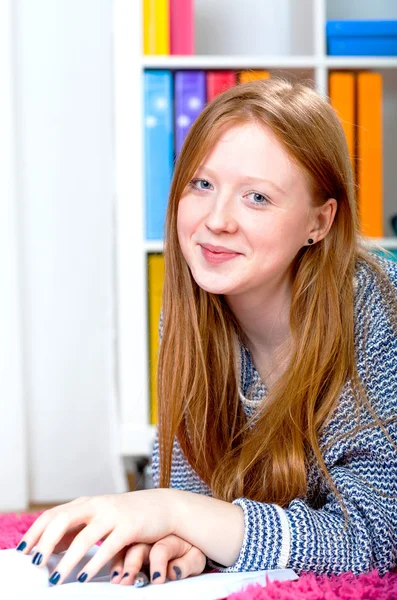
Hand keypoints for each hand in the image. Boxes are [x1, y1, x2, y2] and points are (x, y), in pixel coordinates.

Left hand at [17, 489, 177, 585]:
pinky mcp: (129, 526)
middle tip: (35, 564)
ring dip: (66, 560)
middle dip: (44, 543)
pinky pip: (107, 547)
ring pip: (83, 537)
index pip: (52, 515)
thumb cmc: (129, 515)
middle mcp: (96, 505)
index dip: (35, 533)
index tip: (22, 551)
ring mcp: (112, 514)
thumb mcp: (99, 517)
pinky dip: (94, 563)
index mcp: (86, 503)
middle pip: (62, 520)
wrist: (163, 506)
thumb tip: (48, 546)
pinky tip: (84, 576)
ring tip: (56, 579)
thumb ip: (77, 528)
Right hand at [109, 535, 206, 585]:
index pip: (161, 549)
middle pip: (138, 547)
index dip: (158, 565)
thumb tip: (172, 572)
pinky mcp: (132, 545)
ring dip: (119, 564)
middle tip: (128, 580)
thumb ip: (187, 564)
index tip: (157, 580)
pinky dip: (115, 562)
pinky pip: (119, 549)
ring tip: (118, 579)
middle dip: (132, 565)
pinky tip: (114, 573)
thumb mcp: (195, 556)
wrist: (188, 533)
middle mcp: (152, 538)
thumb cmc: (191, 550)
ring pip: (125, 548)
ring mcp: (141, 541)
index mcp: (170, 538)